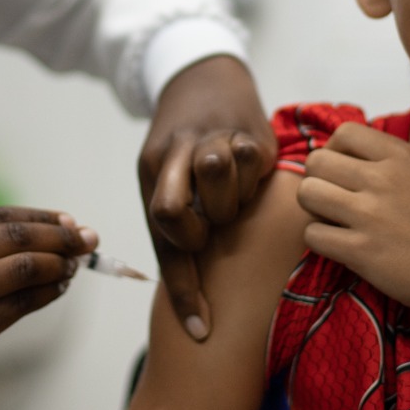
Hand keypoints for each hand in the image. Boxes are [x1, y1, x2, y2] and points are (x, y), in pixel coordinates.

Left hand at [138, 55, 275, 340]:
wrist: (205, 78)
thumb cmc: (183, 150)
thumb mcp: (164, 180)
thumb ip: (173, 235)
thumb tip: (194, 319)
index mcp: (152, 165)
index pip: (160, 229)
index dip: (183, 285)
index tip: (201, 331)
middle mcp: (178, 149)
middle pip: (178, 204)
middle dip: (200, 228)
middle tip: (213, 225)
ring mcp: (216, 136)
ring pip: (222, 180)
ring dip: (232, 202)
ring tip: (231, 196)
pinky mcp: (254, 132)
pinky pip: (256, 167)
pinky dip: (254, 180)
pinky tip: (250, 174)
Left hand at [298, 122, 409, 320]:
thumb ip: (392, 162)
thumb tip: (350, 155)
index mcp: (401, 156)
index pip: (344, 133)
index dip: (335, 152)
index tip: (345, 173)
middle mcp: (382, 179)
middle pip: (316, 162)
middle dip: (319, 181)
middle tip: (335, 202)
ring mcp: (369, 215)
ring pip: (307, 193)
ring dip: (314, 210)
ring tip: (334, 222)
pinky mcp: (360, 250)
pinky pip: (312, 234)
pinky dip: (321, 241)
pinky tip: (341, 247)